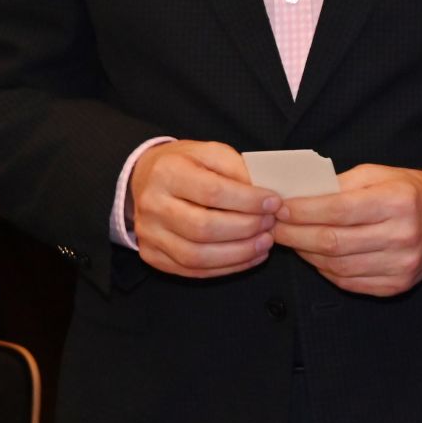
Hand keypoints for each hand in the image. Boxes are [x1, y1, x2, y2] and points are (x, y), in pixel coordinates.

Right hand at [130, 140, 277, 278]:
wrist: (147, 178)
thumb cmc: (187, 164)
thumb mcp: (211, 152)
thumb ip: (237, 169)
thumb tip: (263, 197)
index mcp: (167, 172)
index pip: (212, 192)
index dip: (248, 201)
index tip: (274, 203)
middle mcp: (152, 204)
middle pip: (203, 228)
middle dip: (246, 229)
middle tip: (270, 223)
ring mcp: (148, 233)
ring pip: (197, 256)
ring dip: (239, 253)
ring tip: (265, 242)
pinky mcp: (151, 254)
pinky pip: (192, 270)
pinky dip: (225, 267)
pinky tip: (249, 257)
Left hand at [271, 164, 421, 296]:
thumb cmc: (410, 192)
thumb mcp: (380, 174)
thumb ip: (341, 183)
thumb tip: (299, 195)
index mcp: (398, 202)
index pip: (338, 210)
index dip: (303, 211)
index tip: (279, 208)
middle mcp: (402, 236)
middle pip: (333, 242)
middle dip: (296, 235)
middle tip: (275, 227)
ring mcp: (400, 265)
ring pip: (337, 266)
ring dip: (306, 254)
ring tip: (292, 240)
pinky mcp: (396, 285)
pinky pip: (349, 282)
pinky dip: (325, 270)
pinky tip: (315, 256)